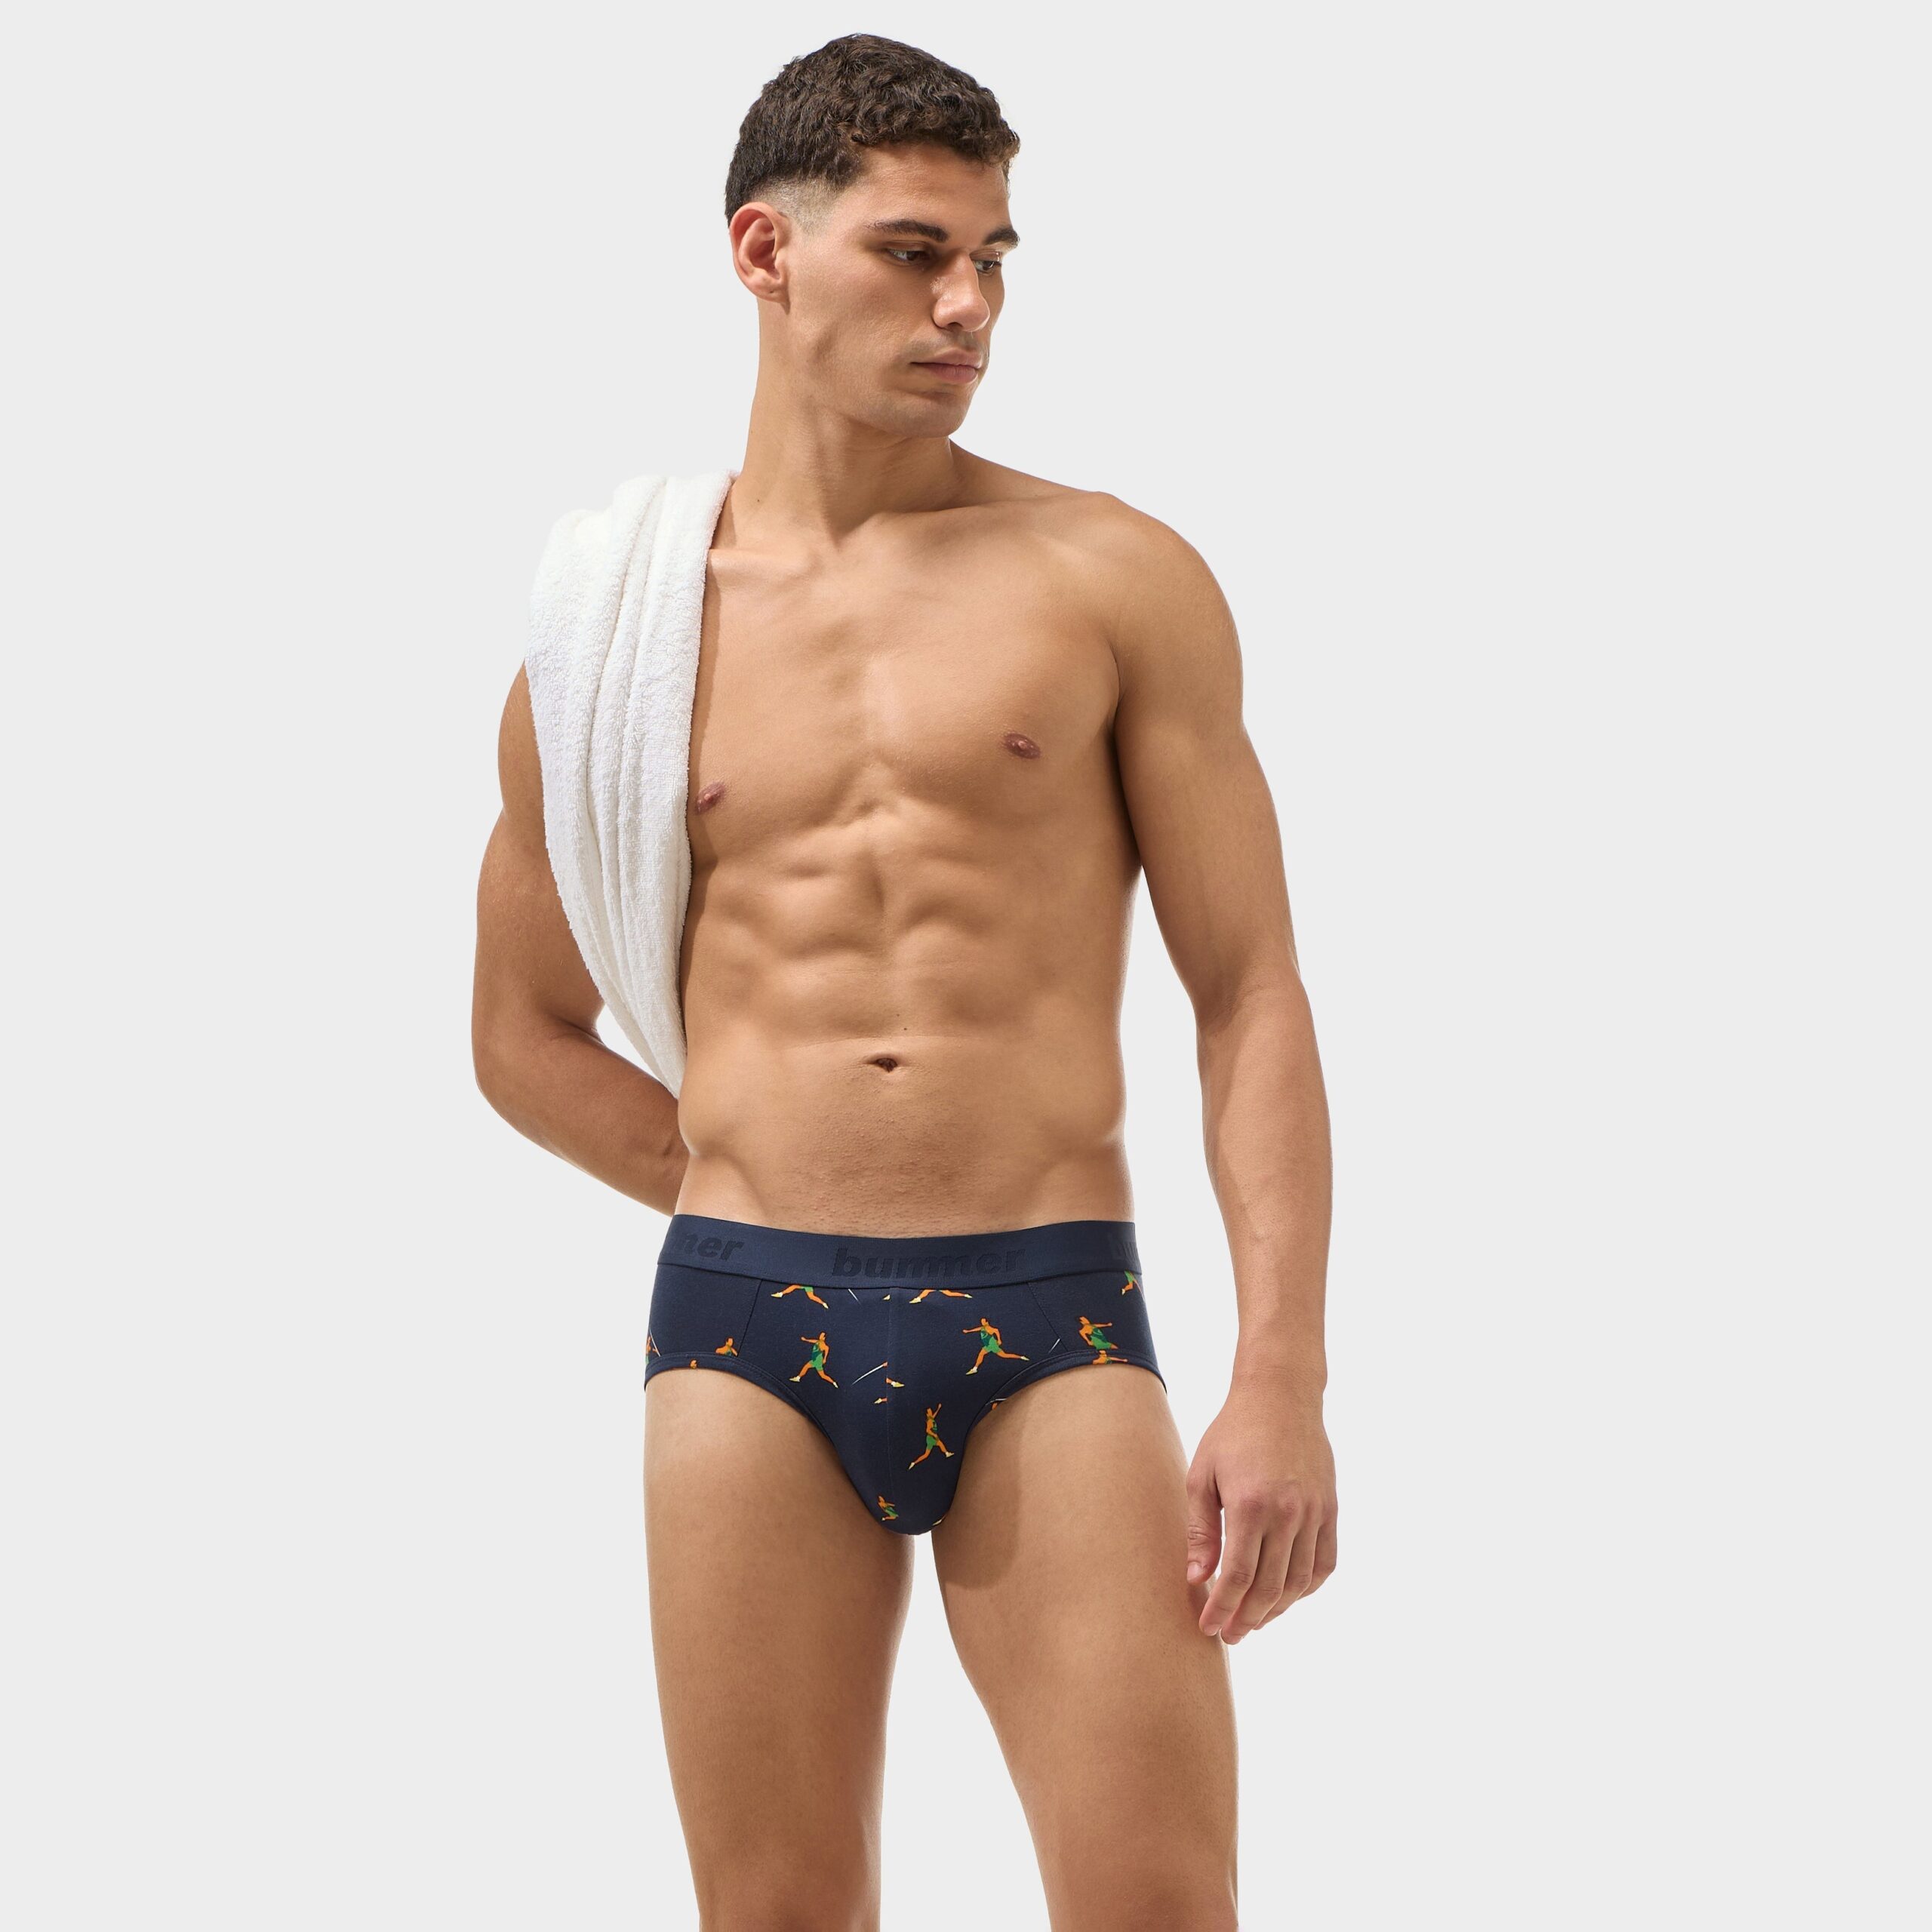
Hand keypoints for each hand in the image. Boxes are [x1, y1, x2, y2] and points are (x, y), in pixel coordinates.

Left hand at [1185, 1380, 1336, 1641]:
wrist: (1281, 1396)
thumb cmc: (1232, 1433)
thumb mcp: (1203, 1475)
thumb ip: (1201, 1530)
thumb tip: (1198, 1578)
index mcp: (1251, 1504)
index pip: (1238, 1576)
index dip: (1223, 1608)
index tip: (1209, 1628)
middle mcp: (1288, 1513)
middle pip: (1270, 1587)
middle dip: (1247, 1618)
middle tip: (1229, 1634)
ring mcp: (1315, 1513)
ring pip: (1299, 1582)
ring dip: (1277, 1609)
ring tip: (1254, 1620)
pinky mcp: (1331, 1510)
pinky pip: (1324, 1563)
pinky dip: (1306, 1588)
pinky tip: (1287, 1596)